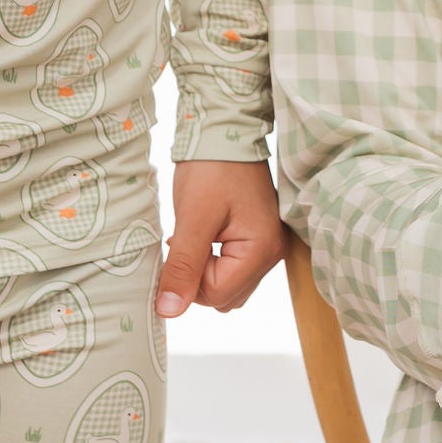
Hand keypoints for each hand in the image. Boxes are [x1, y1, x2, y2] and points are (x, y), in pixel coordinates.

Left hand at [157, 159, 285, 316]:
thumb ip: (182, 268)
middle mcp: (273, 254)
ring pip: (228, 286)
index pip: (217, 295)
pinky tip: (204, 236)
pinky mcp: (259, 239)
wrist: (226, 131)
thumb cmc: (212, 169)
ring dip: (204, 270)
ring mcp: (268, 247)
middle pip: (225, 297)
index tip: (177, 245)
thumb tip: (168, 311)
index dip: (189, 279)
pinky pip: (233, 269)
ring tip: (195, 237)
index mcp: (261, 250)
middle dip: (198, 277)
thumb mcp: (192, 220)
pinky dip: (213, 261)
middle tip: (185, 241)